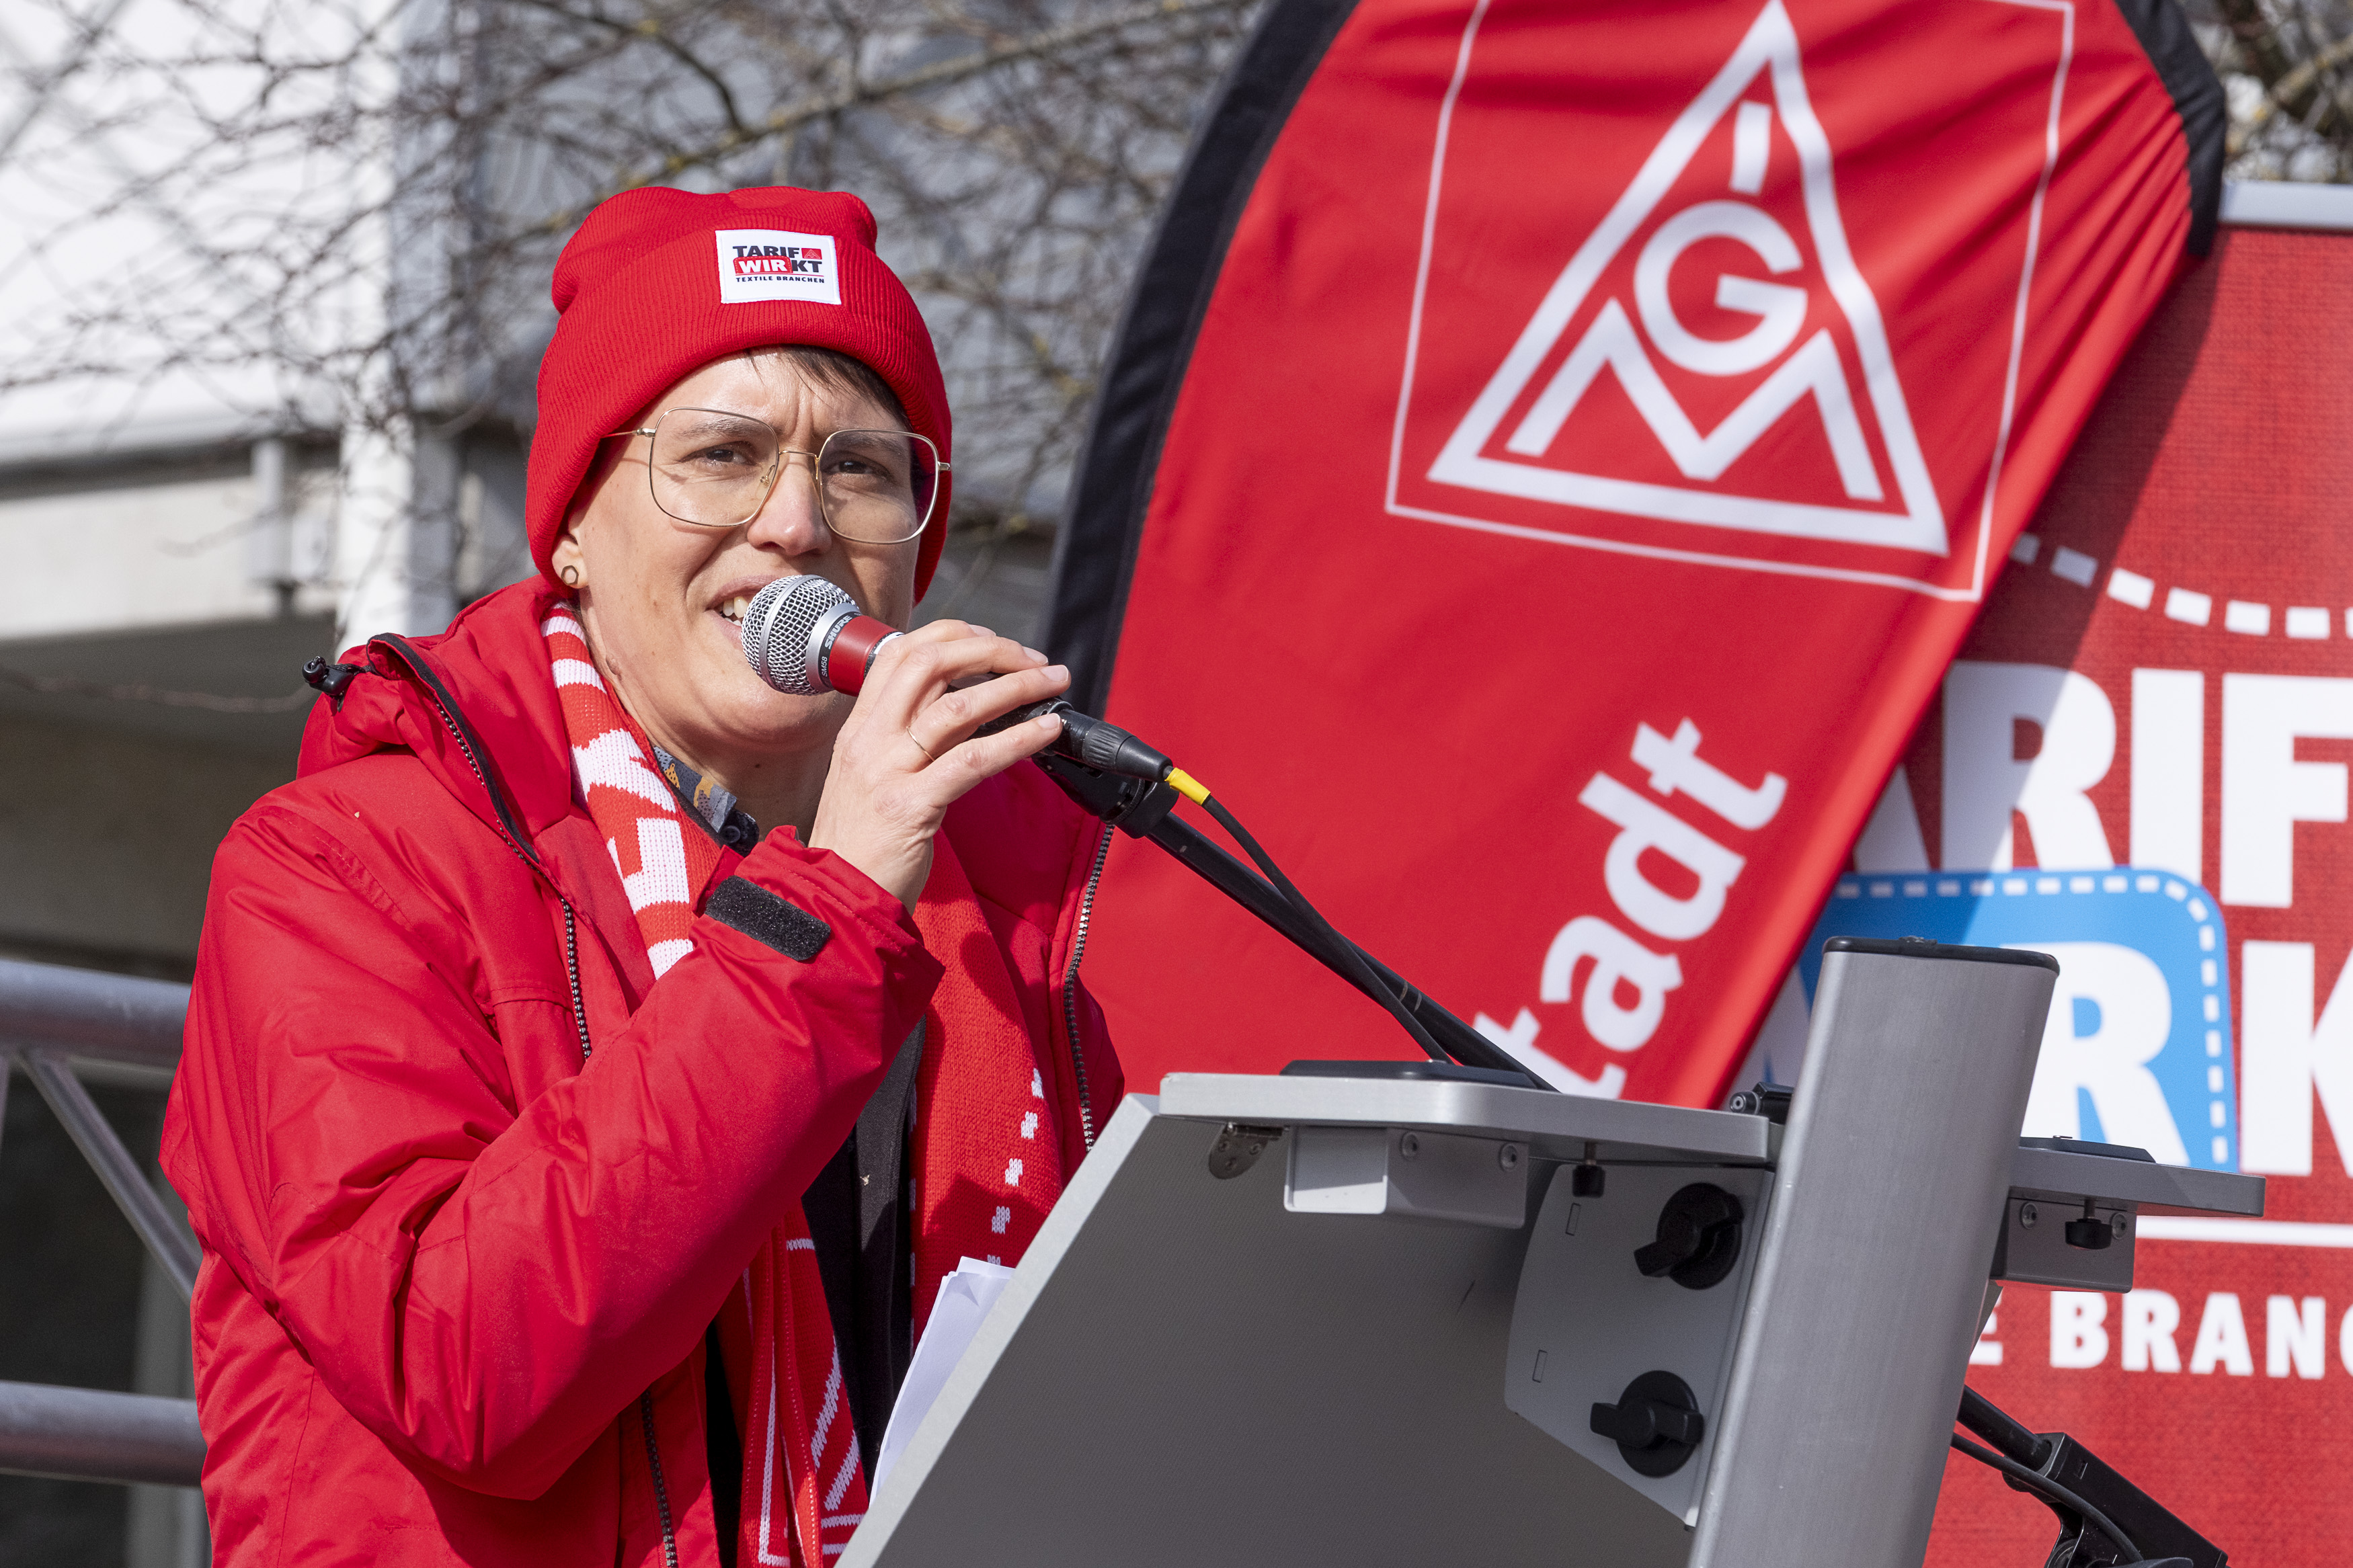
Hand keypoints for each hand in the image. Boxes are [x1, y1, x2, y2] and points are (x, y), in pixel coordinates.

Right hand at [806, 621, 1069, 909]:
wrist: (836, 897)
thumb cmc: (863, 842)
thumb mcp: (871, 776)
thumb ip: (906, 739)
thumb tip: (963, 706)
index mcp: (859, 728)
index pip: (902, 653)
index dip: (953, 636)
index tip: (993, 640)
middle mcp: (869, 740)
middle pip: (930, 664)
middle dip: (990, 650)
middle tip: (1034, 659)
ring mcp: (887, 771)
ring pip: (957, 706)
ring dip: (1015, 686)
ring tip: (1053, 683)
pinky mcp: (911, 807)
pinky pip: (974, 760)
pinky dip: (1018, 738)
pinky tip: (1047, 731)